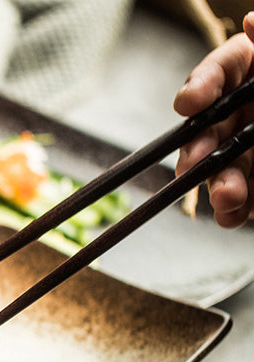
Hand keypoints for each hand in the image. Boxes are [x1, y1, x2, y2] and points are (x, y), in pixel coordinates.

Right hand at [174, 11, 253, 227]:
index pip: (223, 71)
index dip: (202, 85)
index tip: (191, 103)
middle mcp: (252, 111)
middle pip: (211, 124)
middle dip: (200, 146)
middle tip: (197, 160)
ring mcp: (253, 150)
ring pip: (221, 166)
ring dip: (218, 182)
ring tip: (229, 196)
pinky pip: (237, 198)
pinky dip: (231, 209)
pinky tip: (233, 212)